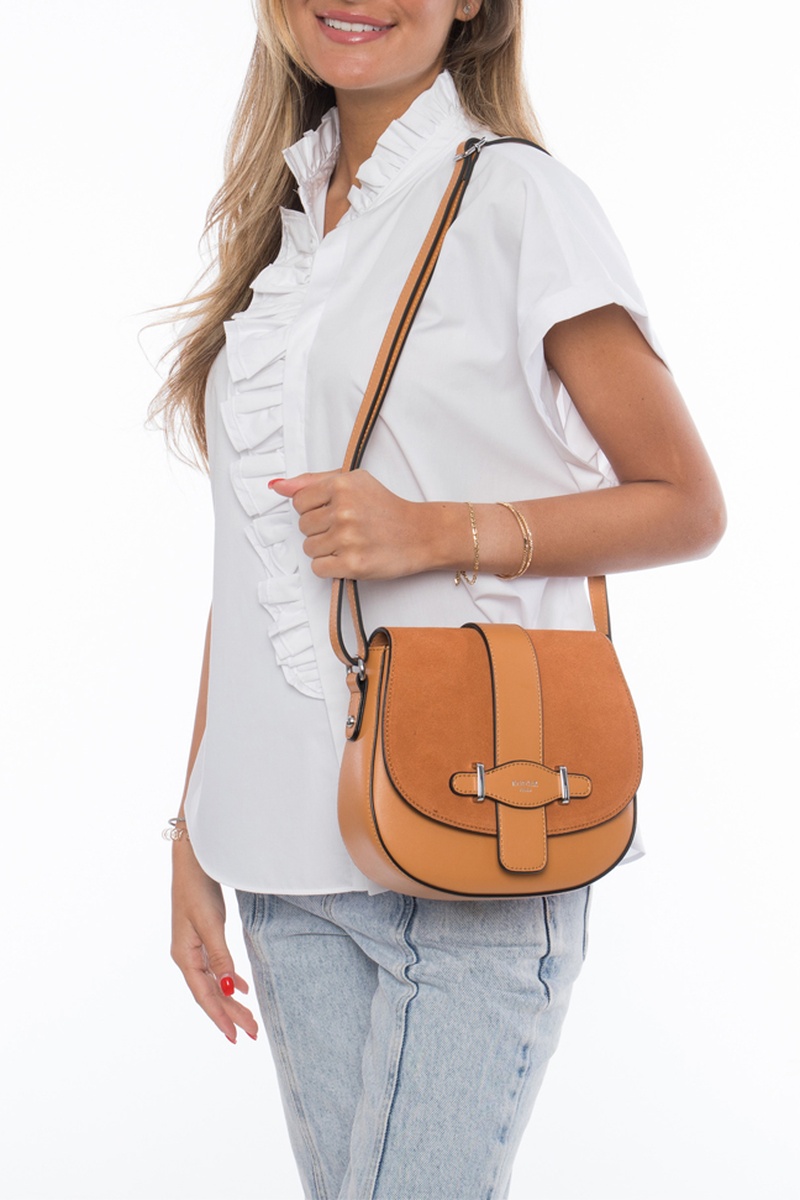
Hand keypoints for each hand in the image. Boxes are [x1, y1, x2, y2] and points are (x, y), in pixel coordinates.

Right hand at [171, 838, 257, 1043]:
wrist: (193, 859)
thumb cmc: (198, 889)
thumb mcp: (211, 924)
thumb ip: (220, 958)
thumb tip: (229, 991)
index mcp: (184, 956)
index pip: (204, 995)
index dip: (220, 1017)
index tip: (236, 1037)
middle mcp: (186, 955)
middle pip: (210, 992)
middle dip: (230, 1013)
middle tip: (253, 1033)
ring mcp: (193, 946)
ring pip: (213, 982)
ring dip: (230, 1000)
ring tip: (248, 1019)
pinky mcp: (202, 935)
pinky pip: (215, 967)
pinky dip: (229, 979)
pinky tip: (240, 988)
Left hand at [270, 470, 428, 579]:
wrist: (420, 534)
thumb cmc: (387, 508)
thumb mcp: (354, 482)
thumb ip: (313, 481)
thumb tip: (278, 486)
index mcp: (342, 485)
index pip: (299, 501)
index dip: (315, 509)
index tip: (334, 512)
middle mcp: (343, 510)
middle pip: (303, 526)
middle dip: (321, 529)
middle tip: (347, 528)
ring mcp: (347, 538)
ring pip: (309, 548)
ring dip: (325, 549)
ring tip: (349, 542)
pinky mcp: (352, 564)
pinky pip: (318, 568)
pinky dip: (331, 567)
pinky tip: (348, 557)